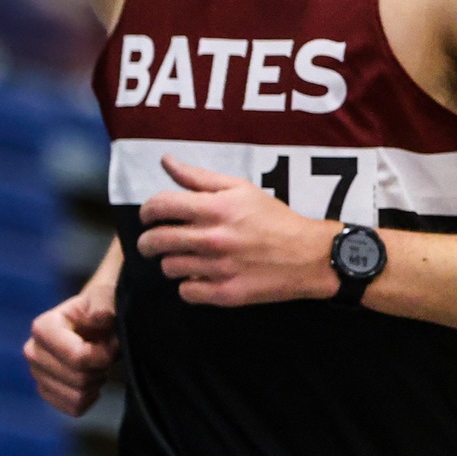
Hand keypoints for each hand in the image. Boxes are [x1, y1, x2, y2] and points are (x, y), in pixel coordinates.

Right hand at [24, 282, 118, 416]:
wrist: (101, 322)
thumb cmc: (104, 306)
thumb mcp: (108, 296)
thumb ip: (104, 302)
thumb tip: (99, 317)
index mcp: (43, 327)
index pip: (79, 358)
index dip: (103, 354)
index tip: (111, 340)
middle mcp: (32, 351)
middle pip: (79, 378)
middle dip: (101, 367)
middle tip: (107, 350)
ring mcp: (37, 374)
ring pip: (77, 396)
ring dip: (97, 382)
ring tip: (99, 362)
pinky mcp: (46, 391)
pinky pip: (74, 408)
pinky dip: (90, 397)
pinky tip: (93, 378)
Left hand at [135, 157, 337, 305]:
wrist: (309, 256)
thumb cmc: (274, 219)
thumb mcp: (241, 189)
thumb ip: (199, 178)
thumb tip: (165, 161)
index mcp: (216, 208)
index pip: (160, 206)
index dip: (147, 211)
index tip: (149, 217)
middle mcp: (213, 238)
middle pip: (156, 241)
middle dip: (148, 241)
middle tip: (155, 242)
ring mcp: (218, 269)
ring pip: (169, 268)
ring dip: (171, 262)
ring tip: (185, 258)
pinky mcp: (225, 294)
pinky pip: (186, 292)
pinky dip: (189, 285)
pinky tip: (201, 277)